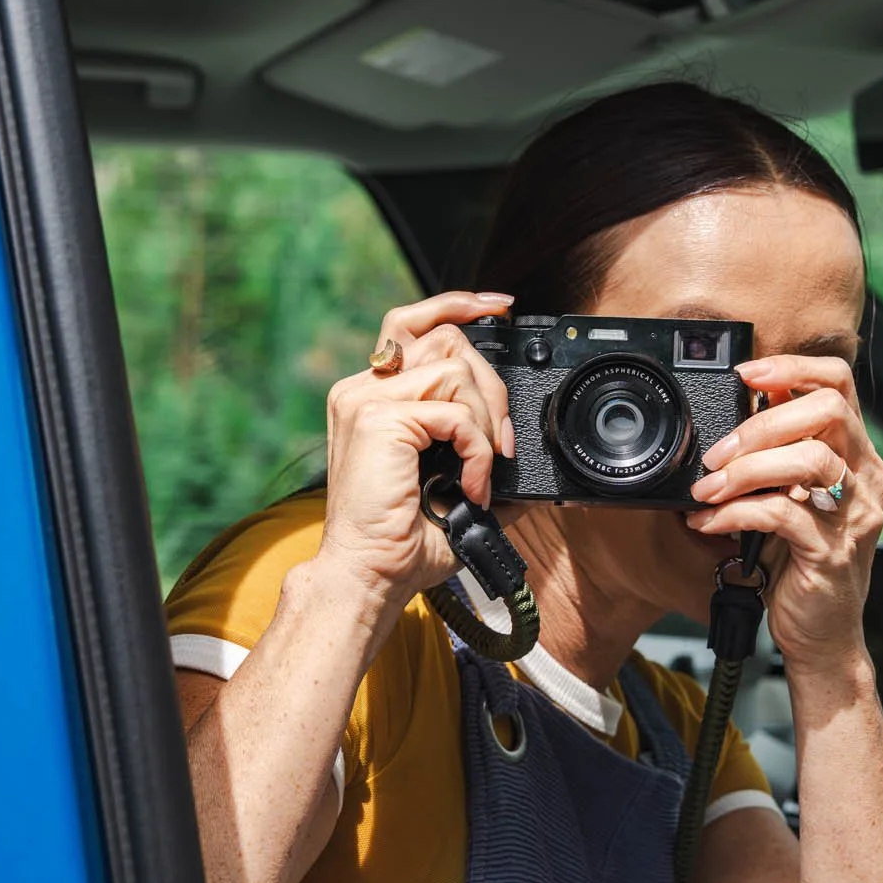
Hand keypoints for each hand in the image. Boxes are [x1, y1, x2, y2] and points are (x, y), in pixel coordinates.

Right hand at [311, 291, 519, 610]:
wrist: (369, 576)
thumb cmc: (400, 543)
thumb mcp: (447, 485)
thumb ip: (474, 451)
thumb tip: (521, 446)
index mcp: (371, 398)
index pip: (412, 324)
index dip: (458, 305)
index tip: (499, 307)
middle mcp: (362, 390)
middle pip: (445, 339)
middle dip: (492, 384)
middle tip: (500, 441)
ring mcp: (366, 401)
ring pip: (455, 369)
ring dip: (486, 420)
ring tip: (481, 468)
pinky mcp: (378, 420)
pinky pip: (455, 411)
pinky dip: (476, 448)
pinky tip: (470, 483)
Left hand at [684, 355, 882, 671]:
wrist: (822, 638)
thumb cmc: (800, 565)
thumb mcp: (790, 499)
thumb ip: (776, 457)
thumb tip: (734, 409)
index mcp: (859, 457)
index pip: (839, 384)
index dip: (792, 368)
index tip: (745, 374)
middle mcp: (868, 480)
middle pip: (829, 410)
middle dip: (761, 422)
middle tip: (716, 452)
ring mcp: (855, 516)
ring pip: (808, 459)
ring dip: (745, 469)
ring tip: (706, 489)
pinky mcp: (831, 552)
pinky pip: (781, 515)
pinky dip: (735, 513)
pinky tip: (709, 522)